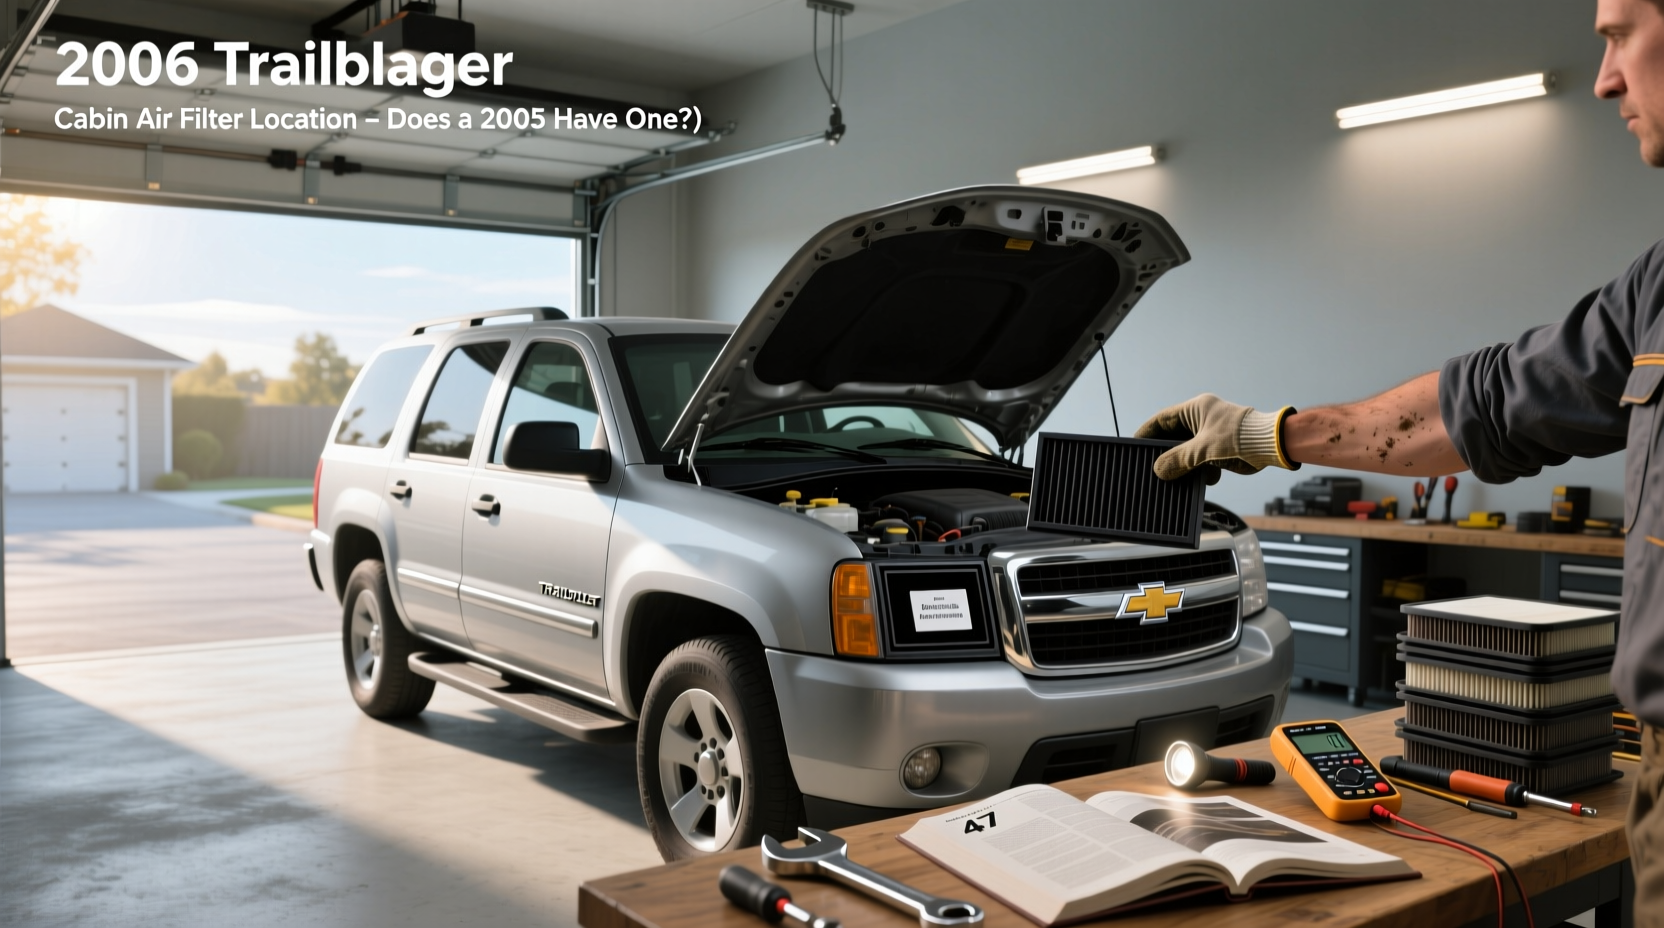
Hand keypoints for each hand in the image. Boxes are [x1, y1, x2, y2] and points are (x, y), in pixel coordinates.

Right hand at [1134, 394, 1296, 483]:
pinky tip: (1201, 480)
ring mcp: (1211, 434)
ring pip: (1187, 450)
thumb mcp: (1202, 450)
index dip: (1146, 432)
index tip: (1134, 445)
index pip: (1162, 419)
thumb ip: (1178, 460)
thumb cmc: (1239, 437)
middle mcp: (1202, 419)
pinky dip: (1200, 470)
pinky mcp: (1221, 448)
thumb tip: (1159, 470)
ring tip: (1173, 478)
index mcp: (1195, 409)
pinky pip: (1201, 460)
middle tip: (1151, 467)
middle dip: (1165, 453)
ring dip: (1183, 465)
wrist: (1271, 446)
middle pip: (1173, 437)